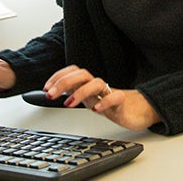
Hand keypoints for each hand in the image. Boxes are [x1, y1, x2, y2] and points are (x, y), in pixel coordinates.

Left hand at [43, 65, 160, 130]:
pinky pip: (115, 97)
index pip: (72, 71)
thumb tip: (51, 91)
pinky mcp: (122, 102)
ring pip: (96, 83)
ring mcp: (110, 92)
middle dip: (63, 82)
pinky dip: (105, 102)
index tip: (46, 88)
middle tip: (50, 95)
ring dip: (80, 92)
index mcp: (88, 84)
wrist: (136, 110)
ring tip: (68, 104)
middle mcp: (97, 85)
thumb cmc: (110, 104)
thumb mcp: (87, 99)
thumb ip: (72, 92)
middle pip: (81, 74)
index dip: (58, 77)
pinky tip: (96, 109)